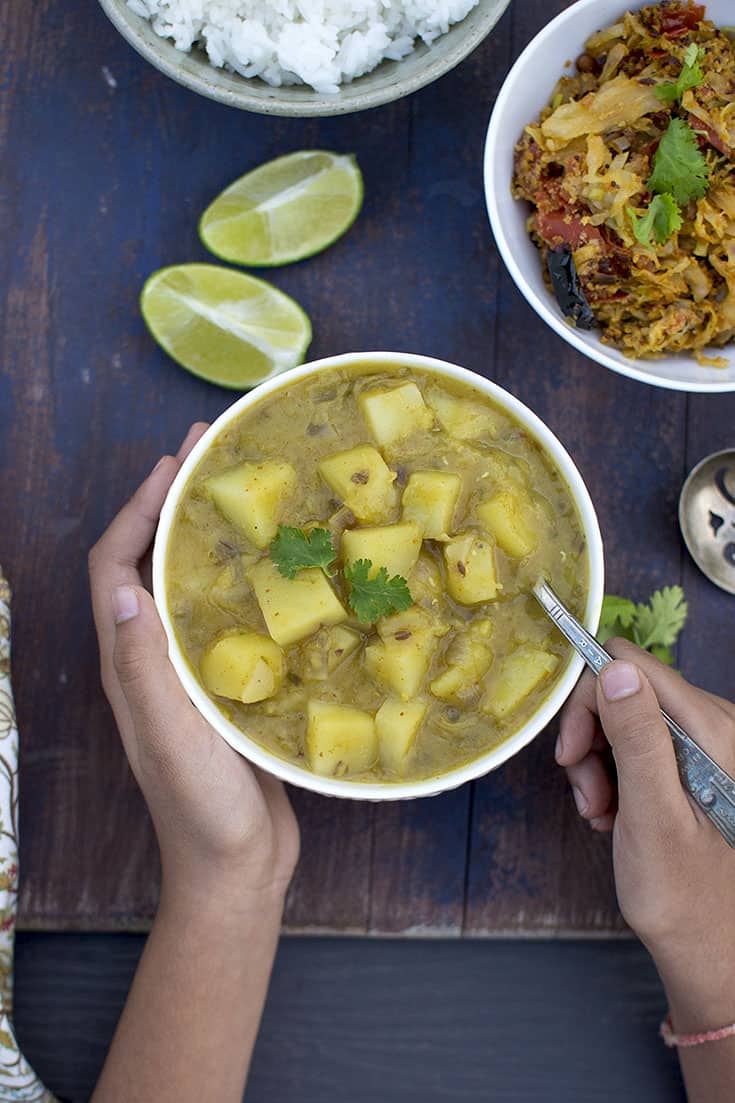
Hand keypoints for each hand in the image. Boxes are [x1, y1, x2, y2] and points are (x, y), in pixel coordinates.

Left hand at [88, 424, 299, 912]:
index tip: (174, 462)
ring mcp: (186, 674)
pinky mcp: (222, 688)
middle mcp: (150, 660)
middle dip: (171, 505)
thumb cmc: (201, 809)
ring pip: (187, 586)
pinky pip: (224, 617)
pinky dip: (242, 580)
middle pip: (148, 564)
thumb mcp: (171, 735)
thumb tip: (121, 584)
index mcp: (128, 664)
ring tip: (245, 497)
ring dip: (205, 536)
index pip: (115, 566)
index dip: (138, 509)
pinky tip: (283, 571)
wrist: (237, 868)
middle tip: (212, 456)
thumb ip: (143, 667)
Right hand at [557, 639, 734, 1030]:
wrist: (711, 950)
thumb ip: (637, 737)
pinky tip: (616, 813)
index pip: (633, 668)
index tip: (572, 752)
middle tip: (587, 796)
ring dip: (600, 763)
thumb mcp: (652, 814)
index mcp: (715, 731)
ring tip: (601, 813)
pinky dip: (616, 775)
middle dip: (593, 739)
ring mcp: (707, 745)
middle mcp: (717, 728)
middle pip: (627, 693)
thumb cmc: (685, 896)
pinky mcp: (694, 763)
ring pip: (627, 720)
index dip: (590, 701)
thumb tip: (614, 669)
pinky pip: (640, 745)